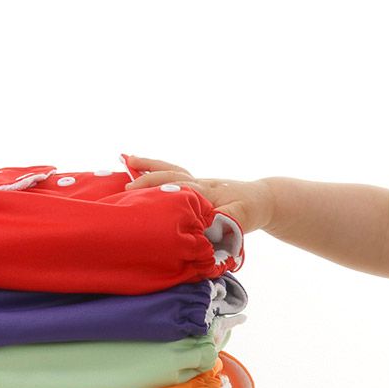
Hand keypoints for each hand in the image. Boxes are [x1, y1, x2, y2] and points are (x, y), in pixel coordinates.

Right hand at [122, 155, 275, 233]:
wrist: (262, 199)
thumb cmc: (250, 210)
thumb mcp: (242, 219)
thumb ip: (227, 223)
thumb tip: (208, 227)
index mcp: (207, 193)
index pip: (181, 193)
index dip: (163, 198)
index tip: (143, 204)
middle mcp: (199, 183)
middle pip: (170, 178)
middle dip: (149, 181)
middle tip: (127, 189)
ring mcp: (195, 181)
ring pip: (169, 171)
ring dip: (148, 167)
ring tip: (126, 160)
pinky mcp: (193, 183)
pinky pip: (171, 172)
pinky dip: (153, 166)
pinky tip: (133, 162)